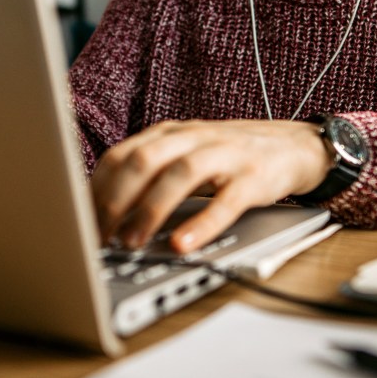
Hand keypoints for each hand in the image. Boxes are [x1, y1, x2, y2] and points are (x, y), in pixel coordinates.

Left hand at [91, 119, 330, 252]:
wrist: (297, 145)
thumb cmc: (234, 157)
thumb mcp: (189, 155)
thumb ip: (152, 174)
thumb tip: (103, 210)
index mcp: (173, 133)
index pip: (122, 154)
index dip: (96, 189)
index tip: (79, 222)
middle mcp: (196, 138)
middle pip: (144, 159)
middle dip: (115, 201)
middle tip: (99, 237)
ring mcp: (228, 155)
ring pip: (181, 175)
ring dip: (150, 211)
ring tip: (132, 244)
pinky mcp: (256, 177)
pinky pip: (227, 201)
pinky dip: (202, 224)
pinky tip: (183, 245)